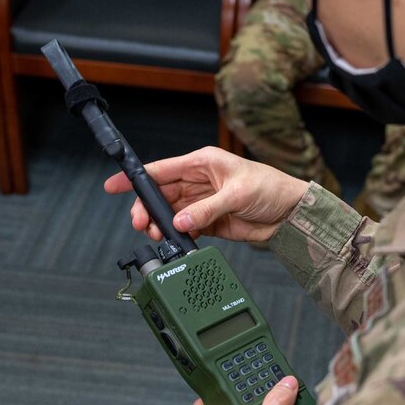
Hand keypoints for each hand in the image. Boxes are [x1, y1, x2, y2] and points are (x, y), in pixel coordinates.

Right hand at [103, 146, 308, 243]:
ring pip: (170, 214)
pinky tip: (176, 241)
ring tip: (157, 235)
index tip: (113, 185)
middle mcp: (199, 181)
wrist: (290, 213)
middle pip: (161, 195)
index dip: (136, 178)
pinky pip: (186, 228)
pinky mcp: (210, 222)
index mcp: (202, 163)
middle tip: (140, 223)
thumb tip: (181, 222)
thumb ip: (206, 209)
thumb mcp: (237, 194)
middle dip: (147, 209)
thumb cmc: (271, 188)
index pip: (160, 169)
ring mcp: (203, 203)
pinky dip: (178, 236)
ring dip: (161, 225)